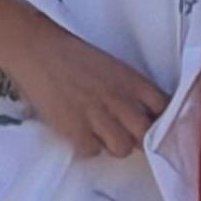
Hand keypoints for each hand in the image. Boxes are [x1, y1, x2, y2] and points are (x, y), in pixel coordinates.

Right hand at [0, 0, 160, 160]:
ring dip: (113, 146)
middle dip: (137, 139)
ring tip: (100, 135)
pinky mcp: (74, 128)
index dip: (160, 121)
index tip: (151, 125)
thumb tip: (141, 112)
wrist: (37, 49)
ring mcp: (98, 115)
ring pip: (122, 149)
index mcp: (131, 80)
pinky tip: (79, 134)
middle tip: (123, 134)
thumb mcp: (112, 66)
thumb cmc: (71, 55)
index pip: (163, 108)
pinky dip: (86, 147)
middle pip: (145, 135)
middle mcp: (119, 99)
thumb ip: (128, 89)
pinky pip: (92, 151)